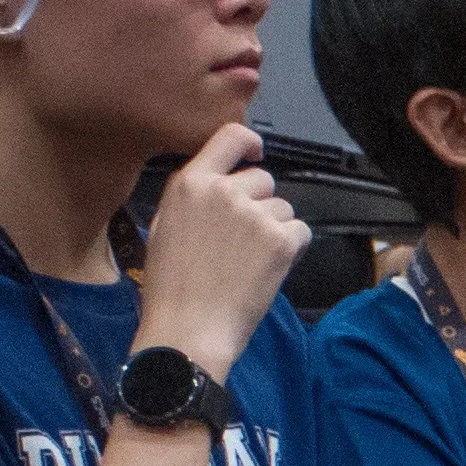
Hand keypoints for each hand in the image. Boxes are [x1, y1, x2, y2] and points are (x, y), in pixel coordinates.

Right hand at [130, 122, 308, 369]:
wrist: (188, 328)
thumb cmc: (170, 287)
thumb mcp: (165, 226)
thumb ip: (193, 197)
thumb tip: (219, 181)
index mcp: (190, 183)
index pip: (230, 136)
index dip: (250, 143)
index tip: (256, 154)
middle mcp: (224, 191)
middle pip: (263, 179)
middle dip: (259, 203)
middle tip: (241, 238)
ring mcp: (255, 215)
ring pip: (282, 208)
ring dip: (274, 229)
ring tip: (248, 261)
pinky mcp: (280, 240)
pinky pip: (300, 231)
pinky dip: (291, 248)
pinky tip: (266, 269)